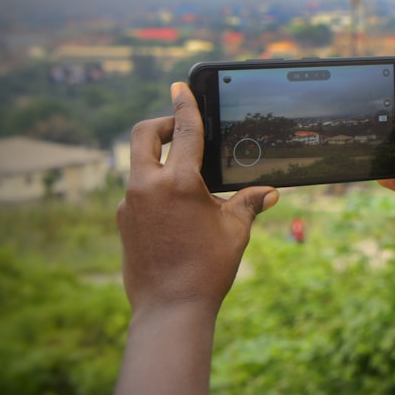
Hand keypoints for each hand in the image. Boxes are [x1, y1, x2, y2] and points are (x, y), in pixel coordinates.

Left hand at [116, 82, 278, 316]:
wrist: (170, 309)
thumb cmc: (207, 270)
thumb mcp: (235, 231)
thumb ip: (249, 203)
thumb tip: (271, 192)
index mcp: (179, 183)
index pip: (184, 130)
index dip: (185, 103)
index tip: (180, 85)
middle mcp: (148, 187)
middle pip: (144, 134)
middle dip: (161, 123)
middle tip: (180, 127)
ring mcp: (130, 204)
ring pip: (138, 163)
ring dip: (157, 157)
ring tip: (184, 172)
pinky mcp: (123, 221)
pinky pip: (137, 191)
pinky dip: (154, 187)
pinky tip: (175, 207)